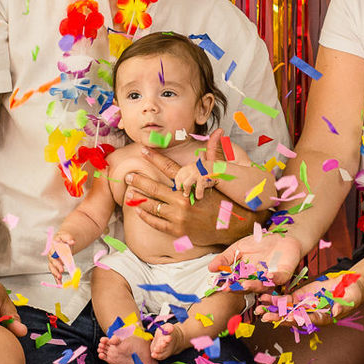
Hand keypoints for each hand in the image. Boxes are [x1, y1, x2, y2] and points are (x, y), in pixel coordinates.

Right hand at [47, 231, 75, 281]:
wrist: (62, 241)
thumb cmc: (63, 239)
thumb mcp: (65, 236)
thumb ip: (68, 238)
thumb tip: (71, 241)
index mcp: (52, 246)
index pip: (53, 251)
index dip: (56, 255)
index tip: (61, 259)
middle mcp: (51, 254)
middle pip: (52, 261)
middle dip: (56, 266)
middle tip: (61, 270)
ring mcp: (52, 261)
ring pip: (52, 268)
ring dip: (55, 273)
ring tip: (59, 278)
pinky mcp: (55, 266)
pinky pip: (55, 272)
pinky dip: (56, 278)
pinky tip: (59, 283)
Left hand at [125, 147, 256, 245]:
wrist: (235, 225)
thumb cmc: (226, 200)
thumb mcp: (219, 176)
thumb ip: (213, 155)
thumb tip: (218, 132)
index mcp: (192, 184)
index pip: (169, 167)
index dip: (155, 157)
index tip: (142, 150)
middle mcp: (183, 199)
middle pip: (155, 187)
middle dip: (139, 181)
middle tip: (128, 176)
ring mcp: (179, 216)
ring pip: (153, 205)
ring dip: (138, 198)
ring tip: (128, 193)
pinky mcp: (178, 230)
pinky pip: (156, 222)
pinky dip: (146, 216)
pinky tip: (138, 210)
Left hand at [173, 159, 217, 200]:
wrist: (217, 168)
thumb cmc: (204, 171)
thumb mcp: (195, 169)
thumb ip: (188, 174)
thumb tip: (179, 184)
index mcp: (189, 167)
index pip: (178, 175)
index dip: (177, 183)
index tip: (179, 188)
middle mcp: (191, 169)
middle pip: (180, 179)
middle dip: (180, 187)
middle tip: (183, 192)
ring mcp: (197, 174)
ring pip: (186, 184)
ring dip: (186, 191)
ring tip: (187, 195)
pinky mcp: (203, 180)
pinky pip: (198, 190)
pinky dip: (198, 195)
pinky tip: (199, 196)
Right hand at [208, 233, 303, 292]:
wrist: (281, 236)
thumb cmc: (260, 243)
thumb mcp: (238, 248)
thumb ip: (225, 258)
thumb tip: (210, 268)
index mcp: (246, 276)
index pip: (236, 284)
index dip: (229, 286)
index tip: (221, 286)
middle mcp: (258, 281)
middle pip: (248, 288)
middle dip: (239, 288)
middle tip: (230, 288)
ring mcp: (271, 279)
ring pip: (263, 286)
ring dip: (254, 286)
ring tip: (245, 284)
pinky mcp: (284, 274)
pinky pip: (279, 278)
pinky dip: (275, 277)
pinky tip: (268, 275)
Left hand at [258, 272, 363, 326]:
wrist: (350, 285)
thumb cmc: (353, 295)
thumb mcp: (350, 300)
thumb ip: (342, 307)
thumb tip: (336, 312)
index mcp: (323, 318)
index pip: (309, 320)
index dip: (299, 320)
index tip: (289, 319)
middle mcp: (311, 314)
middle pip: (293, 317)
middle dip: (279, 318)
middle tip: (266, 317)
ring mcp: (304, 305)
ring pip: (286, 308)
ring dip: (273, 308)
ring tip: (260, 307)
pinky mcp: (301, 296)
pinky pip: (287, 299)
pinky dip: (276, 298)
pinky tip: (265, 297)